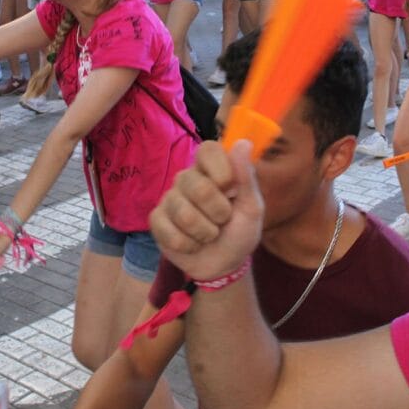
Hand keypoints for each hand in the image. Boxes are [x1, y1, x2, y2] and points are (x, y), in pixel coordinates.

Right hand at [150, 141, 262, 282]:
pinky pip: (170, 233)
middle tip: (223, 219)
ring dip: (205, 233)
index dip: (220, 169)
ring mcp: (169, 198)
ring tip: (209, 234)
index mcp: (211, 169)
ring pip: (185, 214)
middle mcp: (187, 178)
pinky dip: (189, 245)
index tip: (230, 188)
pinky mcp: (156, 220)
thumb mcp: (251, 207)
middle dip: (218, 212)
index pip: (208, 149)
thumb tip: (243, 143)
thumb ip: (246, 177)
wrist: (223, 265)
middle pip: (198, 187)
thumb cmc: (239, 231)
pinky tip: (193, 243)